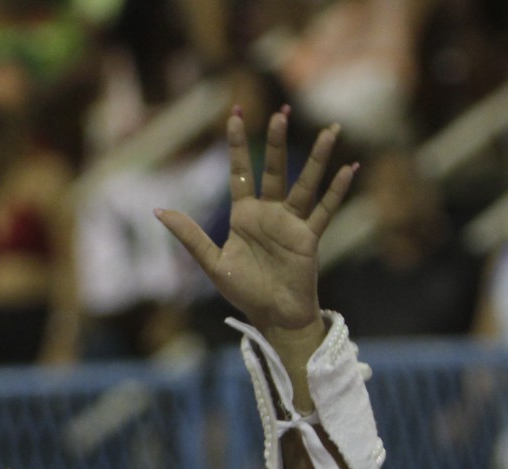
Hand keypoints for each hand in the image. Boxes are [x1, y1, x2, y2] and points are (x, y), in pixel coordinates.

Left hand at [155, 108, 354, 335]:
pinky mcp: (309, 237)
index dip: (237, 146)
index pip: (240, 173)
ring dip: (317, 158)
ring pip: (305, 184)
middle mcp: (269, 214)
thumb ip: (189, 236)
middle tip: (279, 113)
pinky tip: (349, 169)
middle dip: (276, 142)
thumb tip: (158, 210)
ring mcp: (291, 223)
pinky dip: (337, 191)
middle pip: (274, 170)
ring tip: (330, 130)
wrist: (272, 316)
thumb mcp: (212, 263)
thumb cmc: (244, 292)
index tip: (234, 115)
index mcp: (244, 216)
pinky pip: (324, 210)